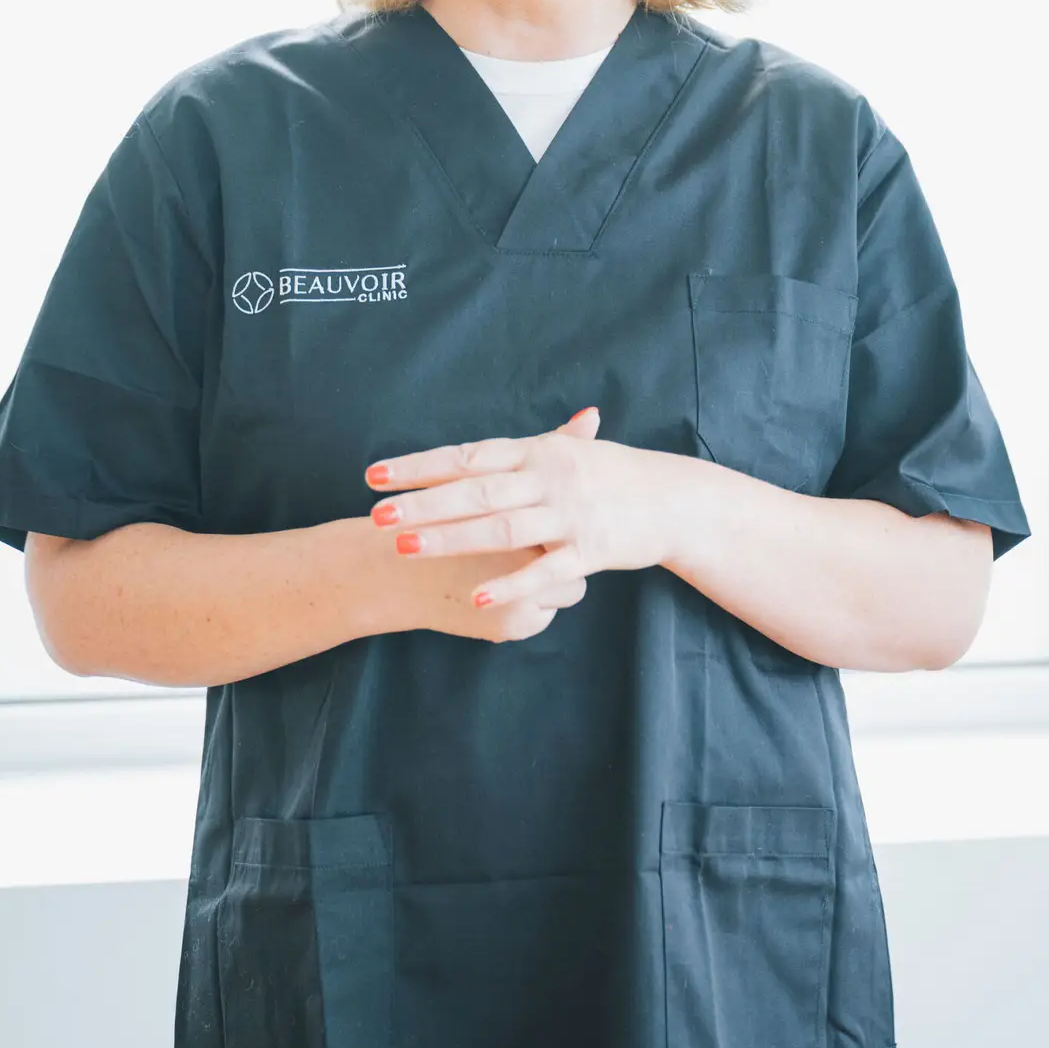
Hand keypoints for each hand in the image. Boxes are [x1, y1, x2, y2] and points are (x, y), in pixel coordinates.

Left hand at [364, 406, 676, 628]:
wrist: (673, 499)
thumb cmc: (611, 475)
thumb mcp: (566, 452)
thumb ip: (511, 453)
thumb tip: (466, 453)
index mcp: (536, 450)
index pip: (466, 456)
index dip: (419, 466)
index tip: (375, 475)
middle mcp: (548, 478)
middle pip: (475, 490)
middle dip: (423, 504)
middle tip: (375, 515)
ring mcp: (568, 514)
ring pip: (501, 528)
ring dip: (451, 538)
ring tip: (404, 548)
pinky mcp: (588, 551)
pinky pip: (544, 570)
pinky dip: (510, 583)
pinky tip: (476, 597)